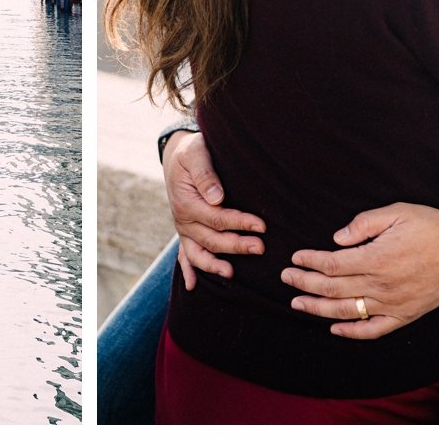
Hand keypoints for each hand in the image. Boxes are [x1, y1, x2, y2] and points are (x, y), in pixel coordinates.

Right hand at [162, 130, 265, 290]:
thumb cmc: (192, 152)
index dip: (239, 223)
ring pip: (198, 253)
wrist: (177, 155)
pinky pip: (184, 255)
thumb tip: (217, 197)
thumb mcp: (196, 153)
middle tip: (260, 248)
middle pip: (211, 239)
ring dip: (214, 264)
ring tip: (232, 274)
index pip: (216, 217)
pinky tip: (192, 286)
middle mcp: (183, 219)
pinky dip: (187, 270)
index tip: (261, 225)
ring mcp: (184, 229)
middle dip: (236, 246)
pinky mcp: (186, 232)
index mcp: (187, 202)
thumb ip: (205, 174)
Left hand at [279, 203, 438, 339]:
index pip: (333, 264)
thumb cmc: (431, 226)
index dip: (310, 262)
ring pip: (348, 311)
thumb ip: (364, 223)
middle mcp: (382, 285)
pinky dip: (352, 332)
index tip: (295, 258)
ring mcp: (394, 304)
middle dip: (305, 283)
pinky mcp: (405, 315)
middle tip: (285, 278)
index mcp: (377, 258)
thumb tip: (337, 237)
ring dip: (319, 309)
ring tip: (297, 303)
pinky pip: (374, 330)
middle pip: (334, 288)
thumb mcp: (397, 212)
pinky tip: (334, 328)